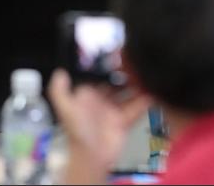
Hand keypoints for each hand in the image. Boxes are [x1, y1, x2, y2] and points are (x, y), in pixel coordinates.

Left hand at [47, 69, 152, 185]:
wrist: (92, 156)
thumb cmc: (78, 132)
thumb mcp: (66, 109)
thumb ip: (59, 91)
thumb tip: (59, 72)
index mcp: (87, 96)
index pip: (99, 77)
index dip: (109, 67)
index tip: (121, 56)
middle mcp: (101, 101)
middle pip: (117, 83)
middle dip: (126, 74)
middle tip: (138, 63)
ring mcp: (114, 110)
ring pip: (129, 93)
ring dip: (138, 85)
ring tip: (148, 73)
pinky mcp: (125, 120)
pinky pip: (137, 107)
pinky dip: (146, 99)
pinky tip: (154, 90)